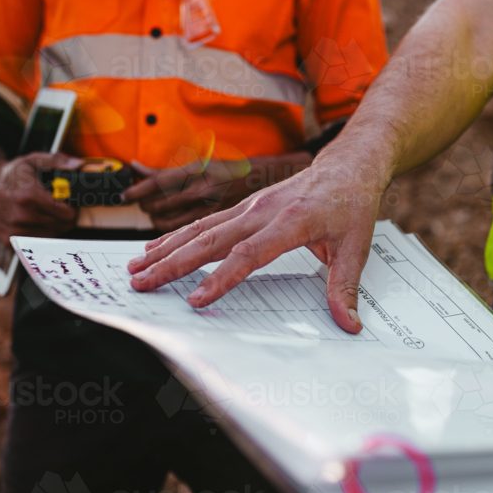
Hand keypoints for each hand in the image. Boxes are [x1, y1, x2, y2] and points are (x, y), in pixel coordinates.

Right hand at [0, 140, 80, 240]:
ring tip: (45, 212)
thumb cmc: (12, 174)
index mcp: (29, 196)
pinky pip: (36, 242)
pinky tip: (34, 221)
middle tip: (58, 207)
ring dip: (53, 226)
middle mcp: (20, 216)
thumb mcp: (34, 160)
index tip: (69, 202)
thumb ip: (57, 161)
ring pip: (51, 235)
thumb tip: (78, 164)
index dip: (72, 208)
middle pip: (61, 226)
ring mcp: (13, 230)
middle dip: (65, 217)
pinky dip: (40, 233)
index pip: (67, 214)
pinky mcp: (8, 240)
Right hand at [126, 150, 388, 332]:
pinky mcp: (244, 207)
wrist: (346, 167)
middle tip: (143, 284)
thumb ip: (345, 287)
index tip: (197, 299)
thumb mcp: (356, 247)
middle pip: (211, 240)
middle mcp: (263, 211)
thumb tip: (348, 325)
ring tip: (136, 268)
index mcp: (292, 222)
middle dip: (174, 264)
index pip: (250, 254)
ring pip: (201, 229)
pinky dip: (178, 236)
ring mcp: (250, 207)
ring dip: (167, 249)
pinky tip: (156, 249)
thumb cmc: (351, 206)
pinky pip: (206, 222)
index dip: (222, 278)